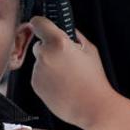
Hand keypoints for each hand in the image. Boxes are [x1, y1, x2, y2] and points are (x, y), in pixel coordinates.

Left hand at [28, 15, 116, 129]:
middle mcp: (45, 55)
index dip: (40, 23)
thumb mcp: (90, 50)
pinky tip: (61, 84)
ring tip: (66, 76)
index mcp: (58, 43)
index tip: (42, 25)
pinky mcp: (35, 84)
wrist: (91, 106)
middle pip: (38, 44)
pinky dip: (46, 78)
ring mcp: (38, 71)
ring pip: (39, 61)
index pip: (38, 23)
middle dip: (49, 49)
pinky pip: (38, 75)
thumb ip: (75, 37)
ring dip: (48, 65)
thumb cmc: (94, 80)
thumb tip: (67, 30)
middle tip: (66, 59)